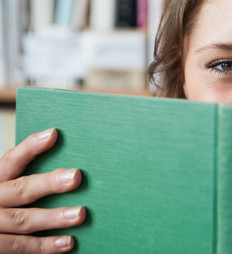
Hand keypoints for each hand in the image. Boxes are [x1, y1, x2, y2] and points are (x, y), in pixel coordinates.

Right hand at [0, 129, 85, 252]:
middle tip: (76, 177)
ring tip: (80, 214)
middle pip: (20, 190)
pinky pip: (18, 247)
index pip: (11, 160)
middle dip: (49, 183)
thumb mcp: (4, 185)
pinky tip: (68, 243)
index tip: (53, 134)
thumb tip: (60, 149)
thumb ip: (24, 177)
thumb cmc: (0, 204)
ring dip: (53, 218)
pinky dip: (43, 246)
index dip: (30, 147)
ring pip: (22, 220)